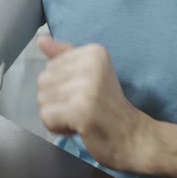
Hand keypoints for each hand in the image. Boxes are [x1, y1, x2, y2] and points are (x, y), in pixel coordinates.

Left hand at [36, 38, 155, 173]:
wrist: (134, 137)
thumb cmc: (108, 106)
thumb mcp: (90, 73)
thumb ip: (65, 56)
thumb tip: (41, 40)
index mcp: (94, 51)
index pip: (50, 66)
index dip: (62, 85)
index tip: (86, 94)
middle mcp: (91, 65)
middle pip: (43, 82)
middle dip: (57, 100)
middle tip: (83, 107)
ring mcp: (86, 87)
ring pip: (42, 99)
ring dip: (57, 114)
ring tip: (81, 116)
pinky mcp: (80, 109)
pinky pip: (46, 116)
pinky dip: (57, 127)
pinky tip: (78, 126)